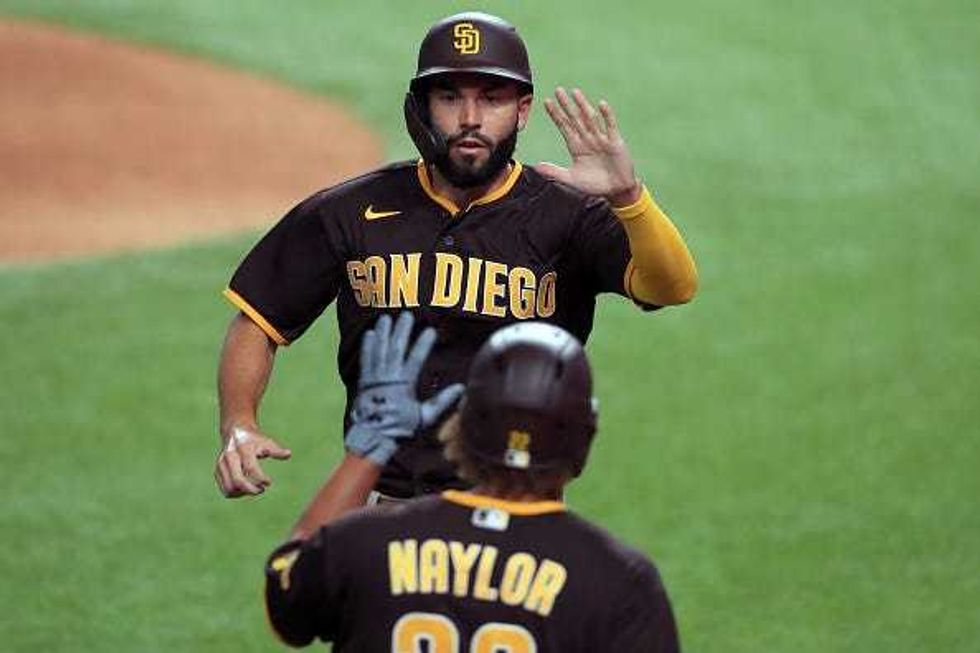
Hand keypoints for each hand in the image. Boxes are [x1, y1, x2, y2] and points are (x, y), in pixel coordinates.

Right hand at [214, 425, 291, 496]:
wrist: (235, 431)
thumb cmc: (254, 439)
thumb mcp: (266, 442)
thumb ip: (276, 450)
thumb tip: (288, 454)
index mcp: (243, 449)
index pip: (251, 468)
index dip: (261, 478)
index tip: (269, 482)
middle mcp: (229, 457)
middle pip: (238, 481)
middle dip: (251, 490)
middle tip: (261, 490)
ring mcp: (221, 465)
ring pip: (230, 488)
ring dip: (243, 493)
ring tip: (254, 489)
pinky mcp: (217, 471)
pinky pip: (225, 489)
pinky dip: (236, 493)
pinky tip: (245, 489)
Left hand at [346, 312, 463, 465]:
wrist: (374, 438)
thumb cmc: (401, 429)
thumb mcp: (425, 417)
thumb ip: (442, 401)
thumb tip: (461, 388)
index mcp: (405, 385)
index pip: (416, 358)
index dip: (423, 343)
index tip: (431, 331)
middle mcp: (389, 378)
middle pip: (396, 348)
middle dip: (401, 330)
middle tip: (407, 314)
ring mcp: (375, 378)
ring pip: (380, 350)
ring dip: (383, 333)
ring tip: (386, 317)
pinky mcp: (364, 382)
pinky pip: (366, 359)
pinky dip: (367, 346)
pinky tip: (370, 334)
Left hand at [535, 87, 640, 205]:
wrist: (616, 191)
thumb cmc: (594, 184)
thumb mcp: (571, 179)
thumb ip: (555, 172)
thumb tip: (536, 167)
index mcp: (576, 146)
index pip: (564, 126)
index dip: (556, 115)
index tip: (547, 102)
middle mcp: (587, 139)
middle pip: (575, 119)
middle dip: (566, 105)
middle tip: (558, 91)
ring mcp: (601, 139)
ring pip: (590, 119)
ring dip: (583, 106)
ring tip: (575, 93)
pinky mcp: (615, 142)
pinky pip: (610, 126)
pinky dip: (606, 115)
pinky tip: (601, 104)